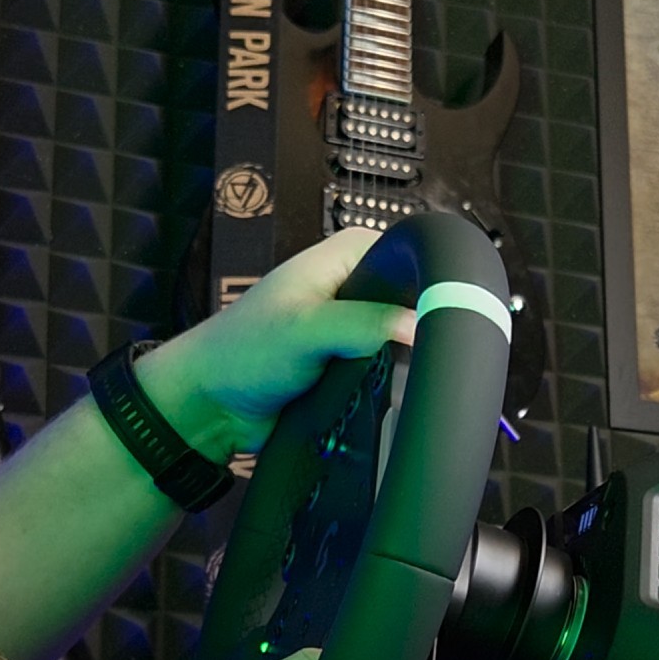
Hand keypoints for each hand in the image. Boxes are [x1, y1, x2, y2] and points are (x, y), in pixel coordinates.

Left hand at [137, 228, 415, 459]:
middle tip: (423, 359)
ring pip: (407, 344)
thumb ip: (362, 323)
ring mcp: (356, 328)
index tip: (447, 317)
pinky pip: (389, 374)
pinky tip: (393, 398)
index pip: (413, 256)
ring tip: (405, 384)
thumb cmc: (242, 352)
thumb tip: (419, 326)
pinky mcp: (354, 365)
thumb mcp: (304, 329)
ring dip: (404, 366)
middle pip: (416, 303)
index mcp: (349, 256)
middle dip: (420, 332)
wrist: (212, 404)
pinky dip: (390, 387)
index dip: (432, 285)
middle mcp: (356, 286)